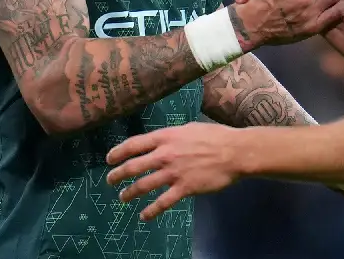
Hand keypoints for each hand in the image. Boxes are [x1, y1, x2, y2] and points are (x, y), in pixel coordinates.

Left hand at [105, 123, 242, 220]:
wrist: (234, 152)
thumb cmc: (214, 136)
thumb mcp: (188, 128)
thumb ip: (171, 136)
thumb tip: (161, 140)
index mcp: (165, 137)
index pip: (133, 144)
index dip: (118, 152)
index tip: (109, 159)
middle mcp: (164, 154)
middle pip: (133, 166)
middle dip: (118, 174)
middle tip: (110, 180)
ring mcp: (173, 173)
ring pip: (144, 185)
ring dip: (130, 192)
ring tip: (122, 197)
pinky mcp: (184, 188)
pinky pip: (162, 202)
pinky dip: (151, 211)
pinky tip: (144, 216)